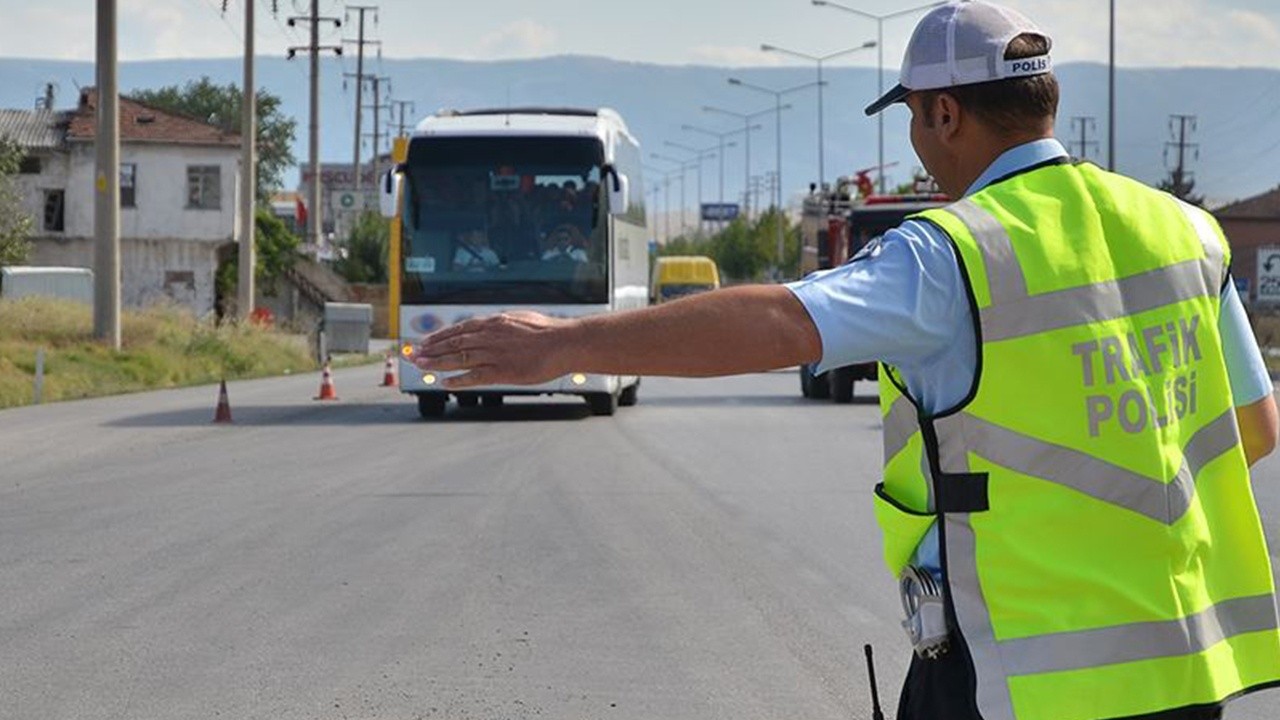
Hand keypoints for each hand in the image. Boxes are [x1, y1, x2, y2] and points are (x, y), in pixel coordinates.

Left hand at [410, 311, 573, 388]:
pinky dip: (459, 379)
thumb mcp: (520, 319)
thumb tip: (492, 324)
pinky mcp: (503, 371)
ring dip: (437, 363)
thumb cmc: (548, 331)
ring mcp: (495, 354)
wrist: (564, 342)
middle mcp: (490, 337)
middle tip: (413, 355)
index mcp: (494, 323)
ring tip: (421, 366)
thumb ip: (502, 325)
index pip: (460, 329)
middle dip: (431, 349)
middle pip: (454, 343)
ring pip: (459, 358)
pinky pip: (475, 376)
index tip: (425, 342)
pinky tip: (445, 383)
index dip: (440, 337)